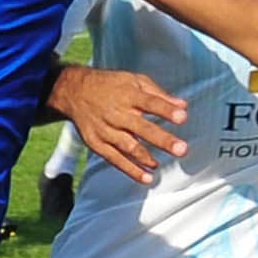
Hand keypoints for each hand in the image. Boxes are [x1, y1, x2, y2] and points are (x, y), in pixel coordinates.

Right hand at [47, 62, 187, 184]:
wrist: (74, 91)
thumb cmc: (110, 86)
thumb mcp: (134, 81)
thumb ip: (159, 94)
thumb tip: (183, 105)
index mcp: (129, 95)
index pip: (151, 103)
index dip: (166, 110)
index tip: (182, 117)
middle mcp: (117, 113)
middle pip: (142, 128)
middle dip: (162, 139)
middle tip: (181, 149)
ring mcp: (106, 129)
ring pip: (128, 146)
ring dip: (146, 158)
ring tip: (161, 165)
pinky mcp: (97, 143)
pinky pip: (115, 159)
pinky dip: (130, 169)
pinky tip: (146, 177)